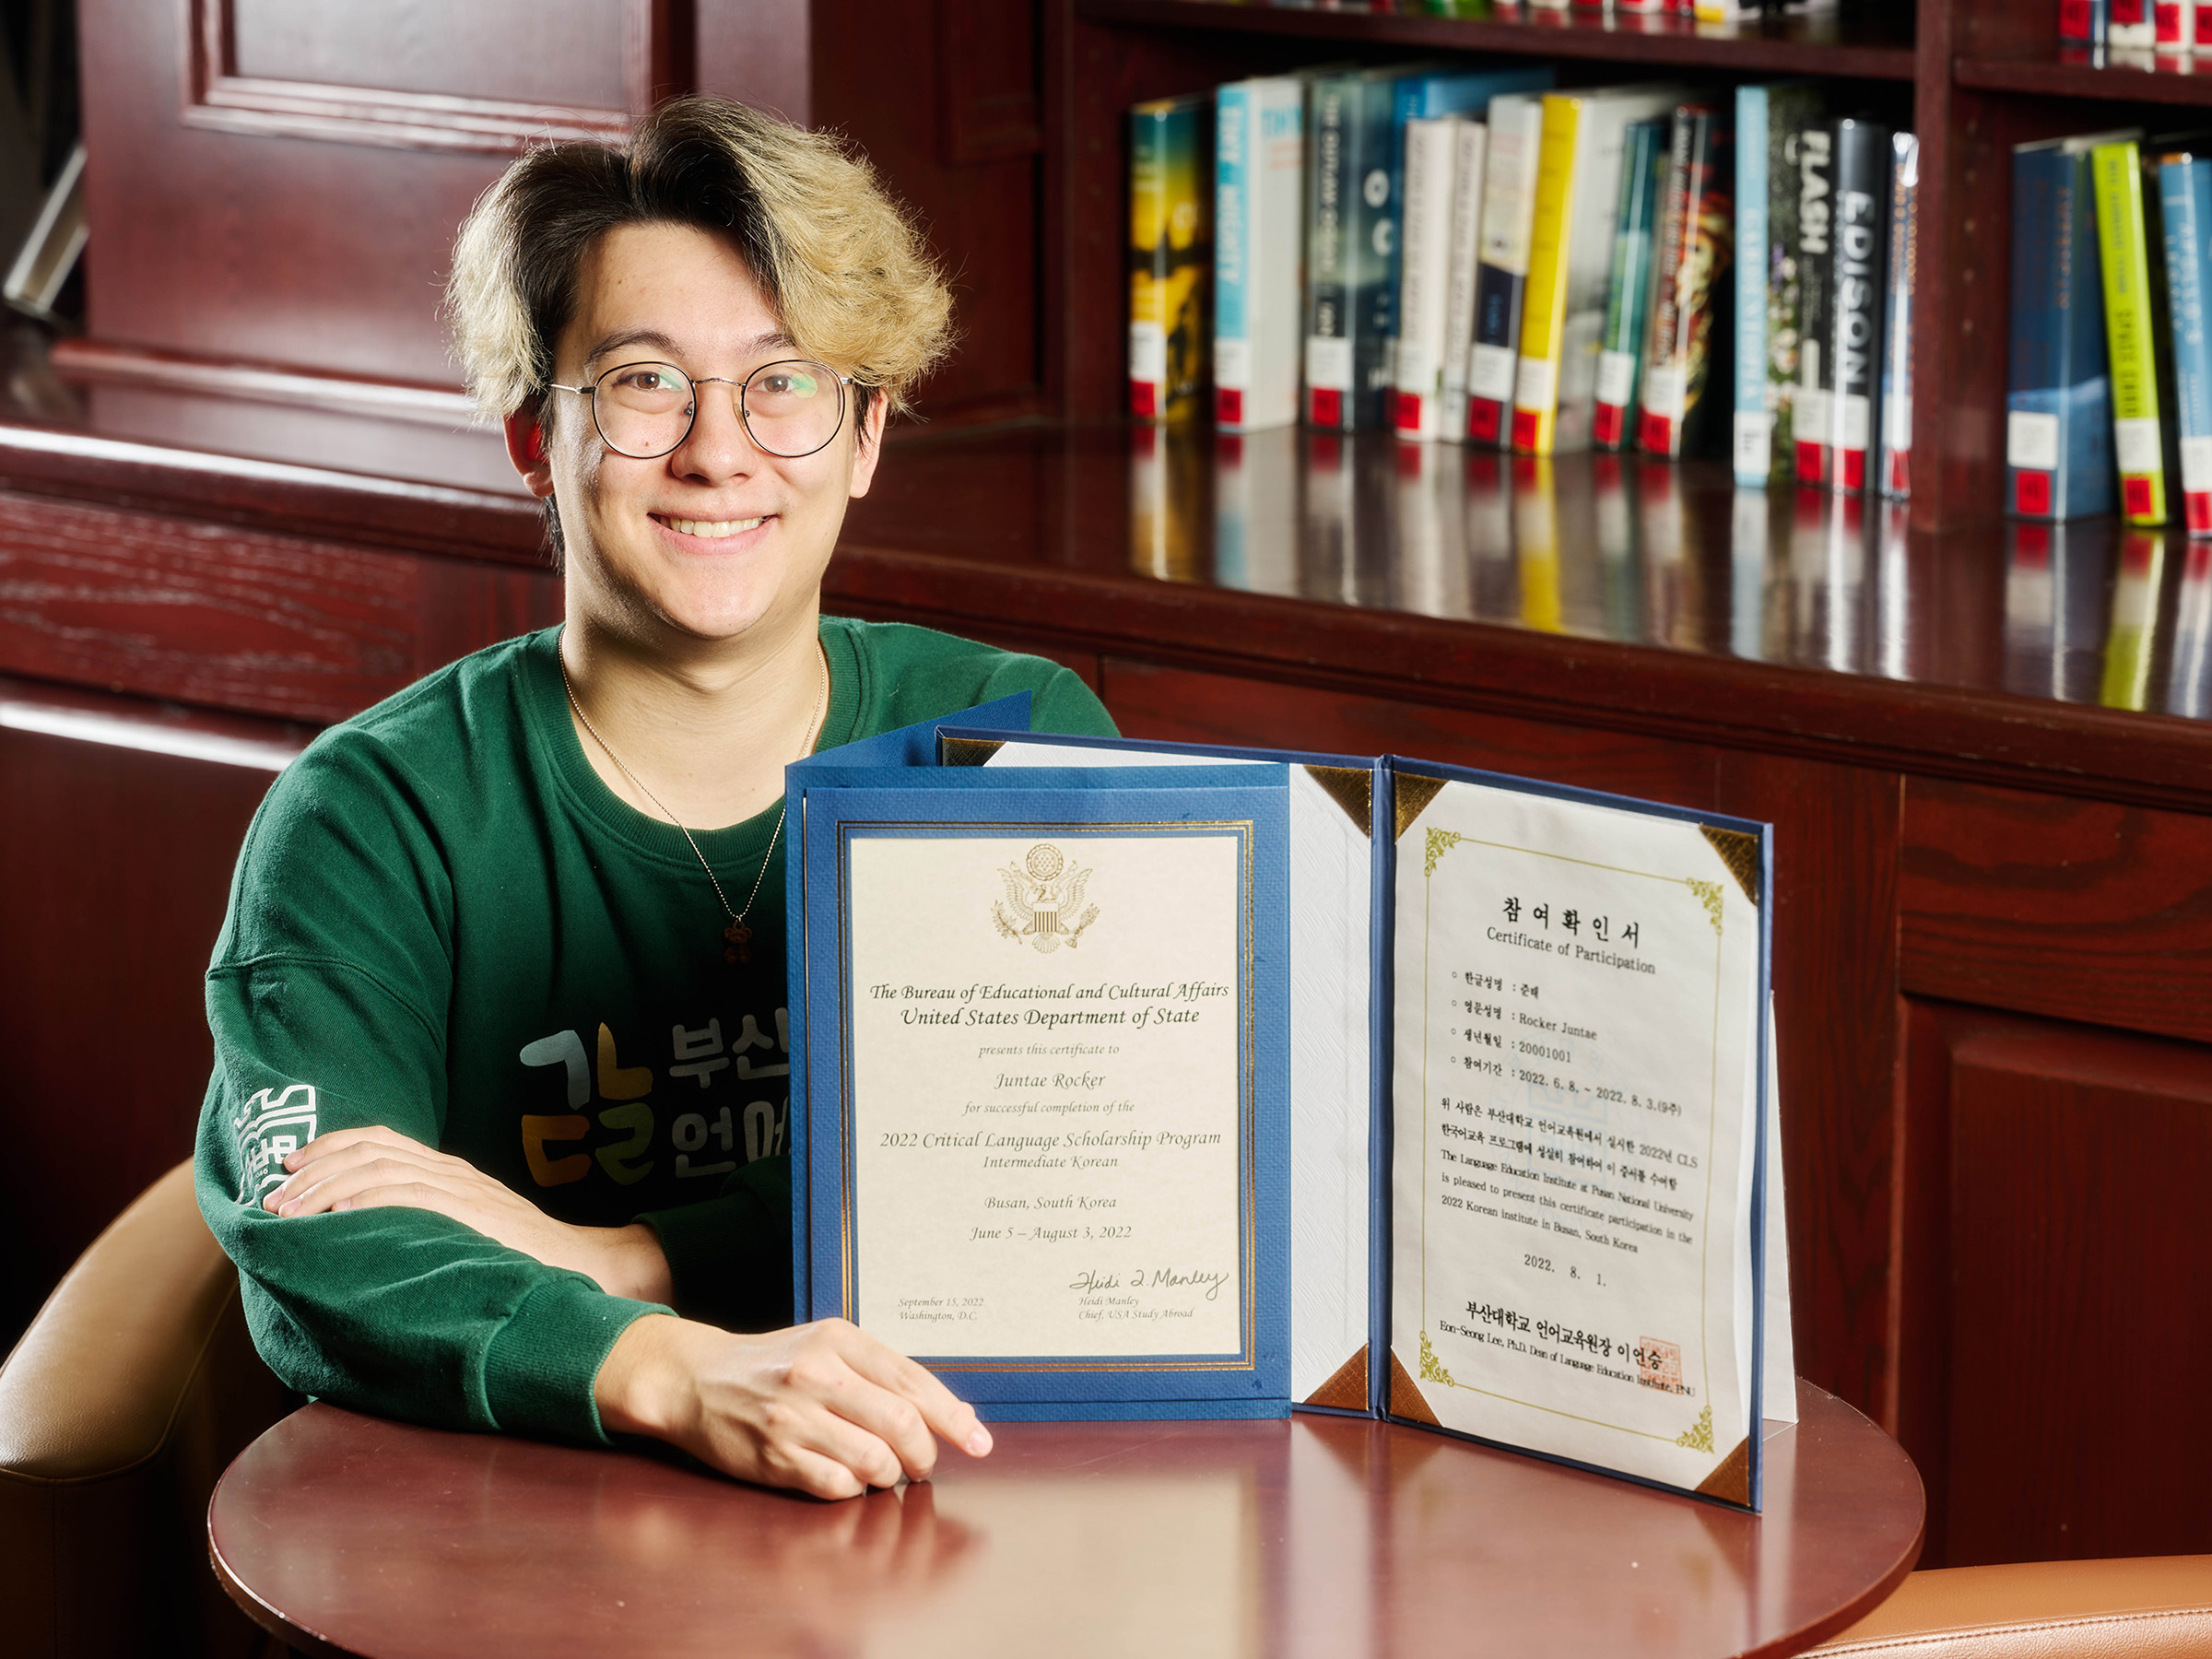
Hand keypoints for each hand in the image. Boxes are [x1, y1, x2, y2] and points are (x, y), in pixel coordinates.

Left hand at [263, 1125, 672, 1302]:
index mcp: (450, 1171)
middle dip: (316, 1169)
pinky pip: (411, 1196)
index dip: (331, 1147)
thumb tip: (369, 1244)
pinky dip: (368, 1198)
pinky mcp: (472, 1215)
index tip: (289, 1168)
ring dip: (327, 1186)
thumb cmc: (524, 1261)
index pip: (382, 1141)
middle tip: (275, 1195)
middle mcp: (452, 1171)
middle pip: (372, 1150)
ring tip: (290, 1210)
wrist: (585, 1268)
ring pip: (382, 1169)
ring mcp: (464, 1191)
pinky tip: (338, 1212)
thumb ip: (429, 1225)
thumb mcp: (470, 1230)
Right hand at [594, 1313, 992, 1500]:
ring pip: (875, 1462)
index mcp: (839, 1340)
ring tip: (883, 1470)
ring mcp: (794, 1419)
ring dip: (891, 1475)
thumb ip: (882, 1373)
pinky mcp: (774, 1458)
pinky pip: (838, 1486)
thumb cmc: (772, 1365)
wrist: (695, 1379)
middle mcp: (818, 1376)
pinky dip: (854, 1488)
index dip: (954, 1418)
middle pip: (902, 1426)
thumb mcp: (827, 1346)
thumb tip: (947, 1413)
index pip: (914, 1381)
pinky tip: (847, 1477)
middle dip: (926, 1455)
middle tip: (925, 1465)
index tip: (979, 1442)